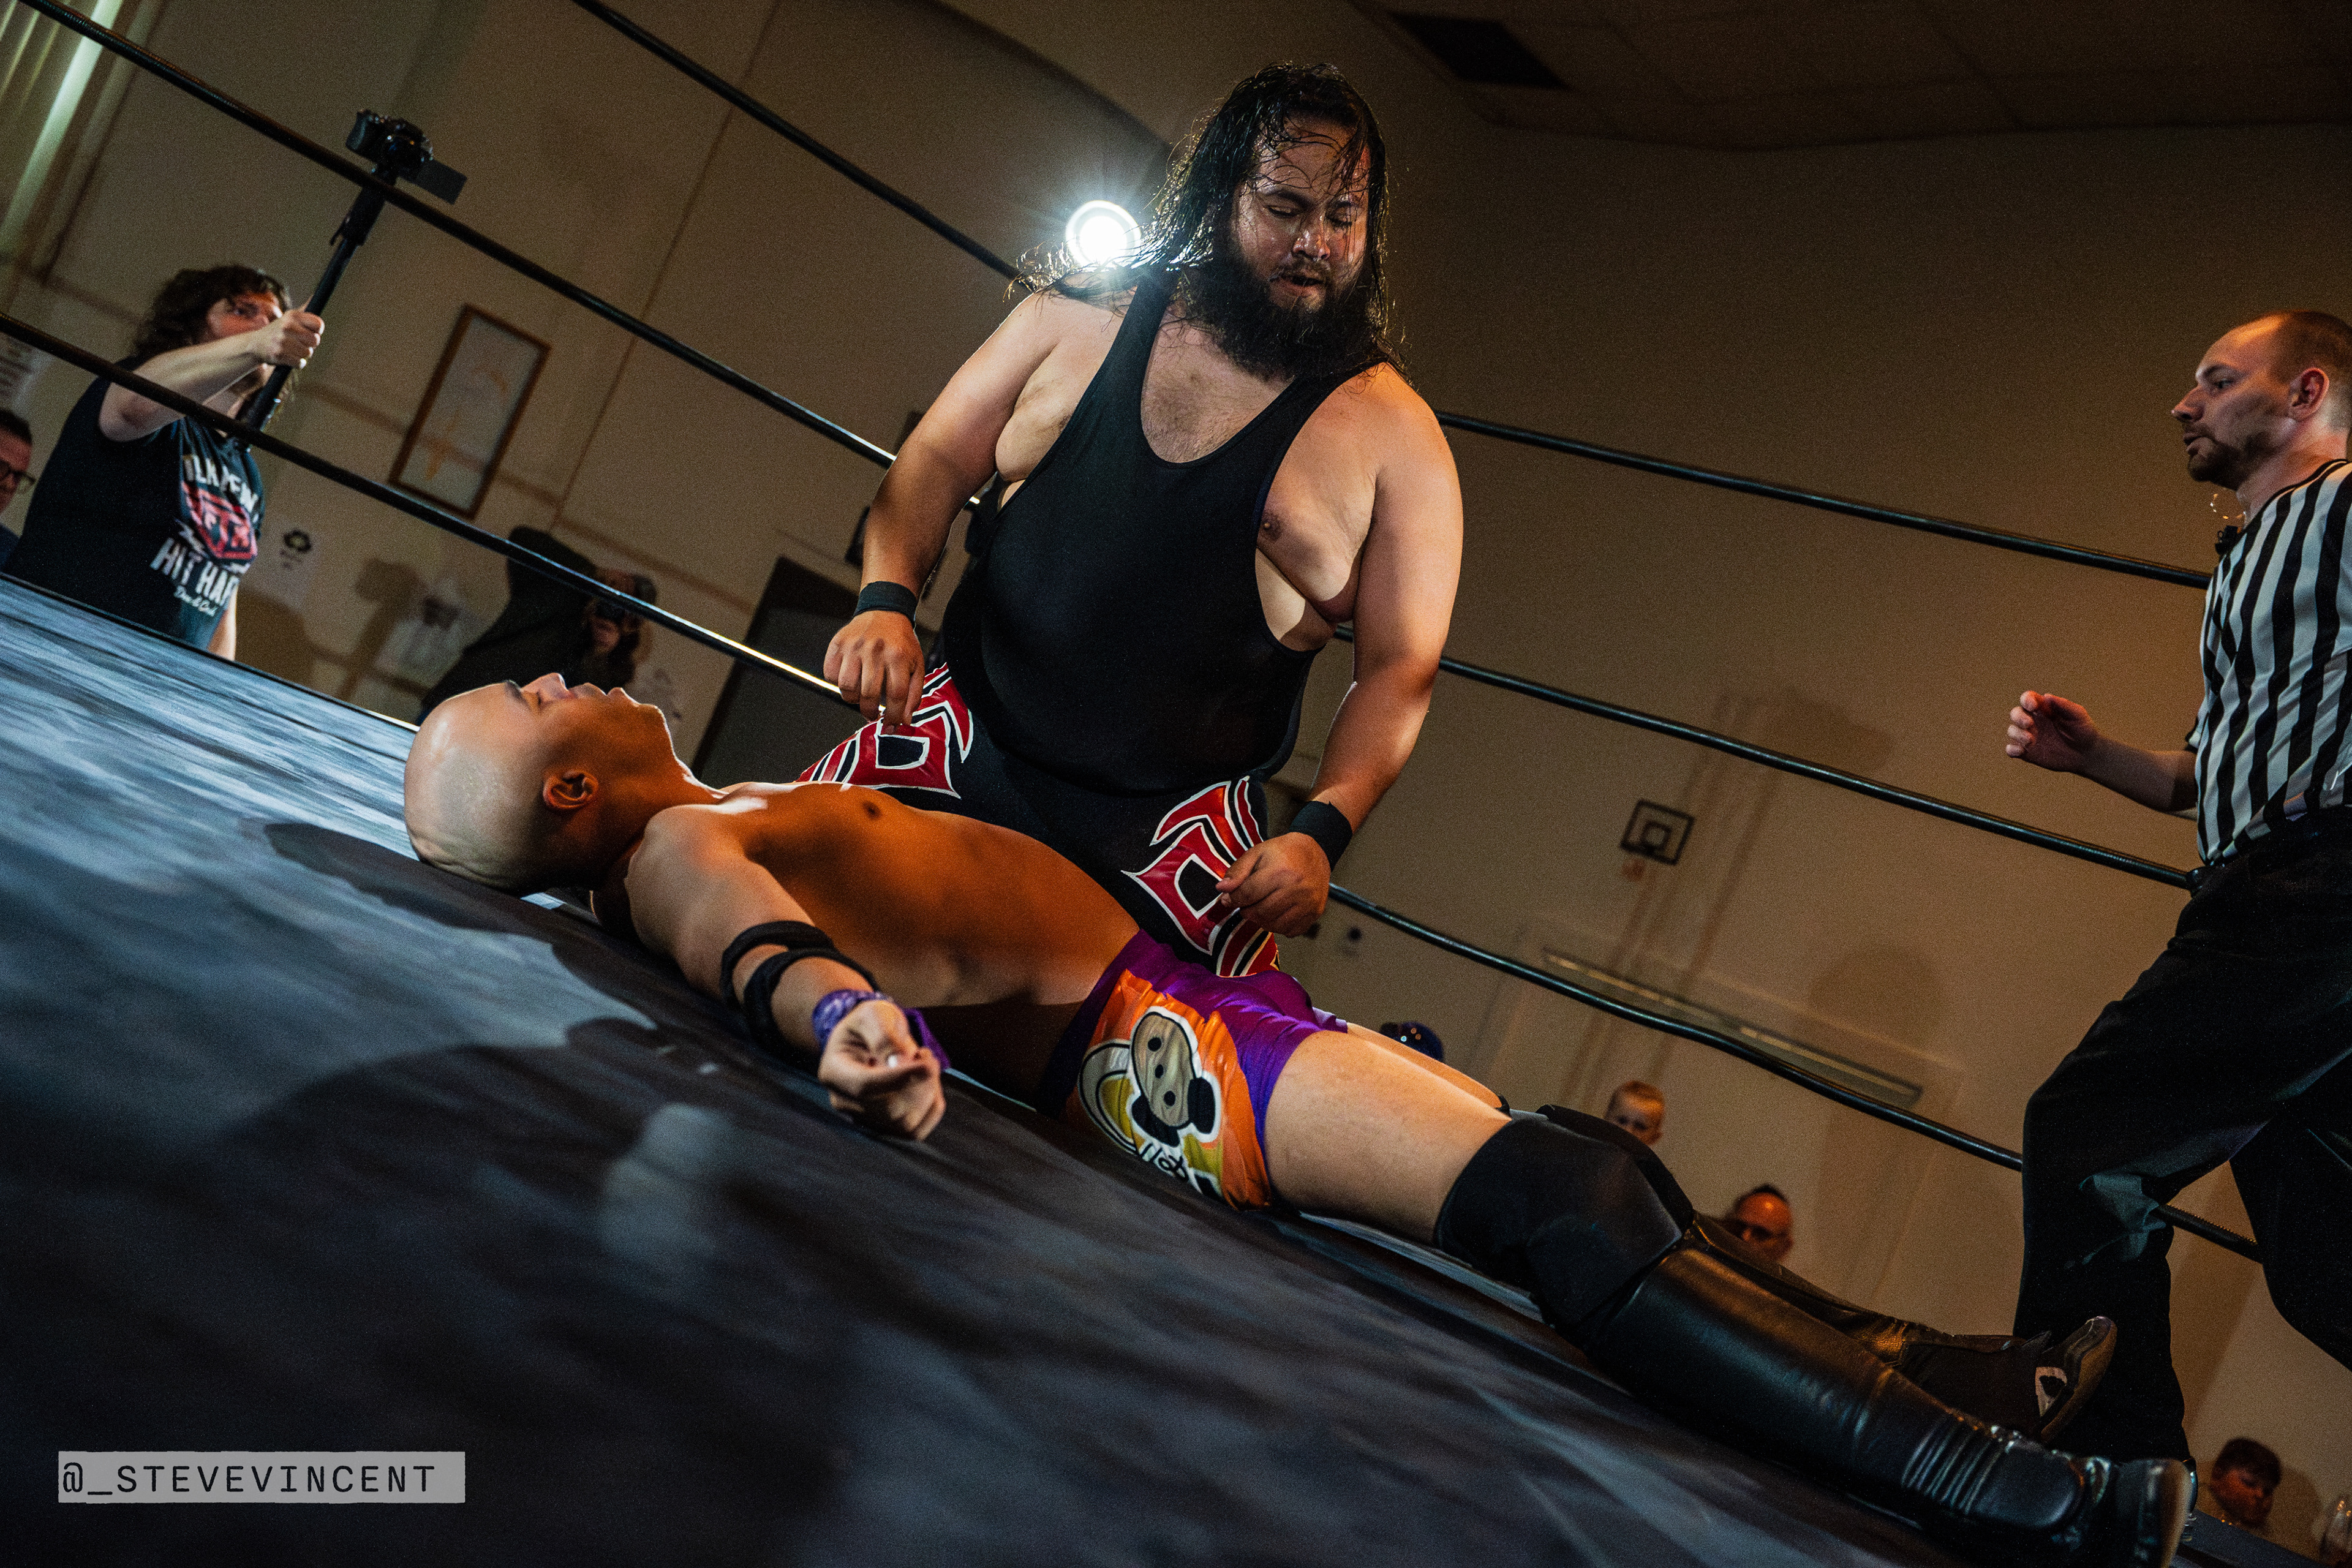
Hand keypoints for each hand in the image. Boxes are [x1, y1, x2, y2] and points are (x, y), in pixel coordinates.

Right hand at [251, 309, 322, 369]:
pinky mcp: (279, 354)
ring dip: (303, 354)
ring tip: (292, 349)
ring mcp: (282, 340)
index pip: (319, 325)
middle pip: (316, 340)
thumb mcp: (289, 319)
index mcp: (292, 316)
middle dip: (310, 344)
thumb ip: (304, 313)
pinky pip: (300, 363)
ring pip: (308, 353)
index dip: (317, 331)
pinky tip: (289, 357)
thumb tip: (314, 296)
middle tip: (299, 343)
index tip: (309, 332)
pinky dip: (297, 363)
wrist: (256, 345)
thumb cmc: (279, 332)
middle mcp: (287, 326)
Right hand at [816, 998, 944, 1138]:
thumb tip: (898, 1061)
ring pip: (905, 1123)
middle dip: (919, 1083)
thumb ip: (884, 1035)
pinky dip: (931, 1107)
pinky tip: (927, 1084)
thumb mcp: (873, 1014)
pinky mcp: (885, 1128)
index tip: (928, 1065)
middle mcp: (844, 1101)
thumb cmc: (870, 1024)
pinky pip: (916, 1130)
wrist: (868, 1038)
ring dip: (927, 1093)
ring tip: (923, 1065)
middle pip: (889, 1109)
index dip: (900, 1079)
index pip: (865, 1086)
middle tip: (925, 1055)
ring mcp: (863, 1118)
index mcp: (834, 1071)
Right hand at [823, 608, 923, 725]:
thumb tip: (904, 720)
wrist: (884, 612)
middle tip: (872, 714)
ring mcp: (854, 646)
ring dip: (852, 699)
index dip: (893, 716)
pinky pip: (830, 674)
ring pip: (846, 687)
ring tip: (860, 696)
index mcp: (898, 656)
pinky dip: (837, 683)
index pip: (896, 695)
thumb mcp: (916, 664)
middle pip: (868, 694)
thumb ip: (914, 694)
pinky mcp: (838, 643)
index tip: (891, 725)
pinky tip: (849, 679)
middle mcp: (875, 650)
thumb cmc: (900, 642)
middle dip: (870, 712)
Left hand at [1213, 833, 1330, 936]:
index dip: (1233, 899)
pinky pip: (1291, 931)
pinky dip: (1279, 927)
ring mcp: (1308, 903)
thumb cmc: (1283, 852)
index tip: (1230, 899)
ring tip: (1260, 908)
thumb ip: (1237, 871)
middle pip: (1260, 913)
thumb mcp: (1256, 853)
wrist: (1314, 851)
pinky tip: (1276, 914)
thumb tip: (1222, 890)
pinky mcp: (1315, 912)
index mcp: (1279, 871)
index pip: (1247, 895)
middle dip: (1247, 911)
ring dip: (1261, 921)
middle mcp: (1296, 889)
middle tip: (1246, 904)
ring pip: (1275, 925)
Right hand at [2005, 690, 2101, 772]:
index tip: (2032, 706)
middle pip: (2015, 713)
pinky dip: (2011, 750)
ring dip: (2017, 734)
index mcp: (2043, 708)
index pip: (2028, 699)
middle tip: (2028, 724)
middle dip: (2018, 717)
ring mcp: (2028, 736)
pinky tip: (2020, 751)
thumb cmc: (2083, 730)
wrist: (2087, 754)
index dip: (2026, 699)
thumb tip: (2047, 696)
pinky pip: (2011, 749)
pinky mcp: (2027, 752)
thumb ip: (2064, 705)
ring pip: (2012, 731)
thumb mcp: (2077, 715)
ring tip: (2030, 741)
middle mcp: (2032, 721)